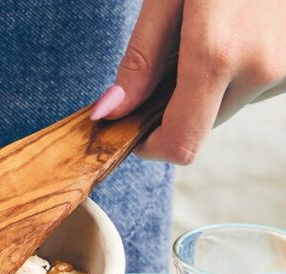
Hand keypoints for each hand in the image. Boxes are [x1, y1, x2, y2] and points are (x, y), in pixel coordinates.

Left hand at [90, 0, 285, 164]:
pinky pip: (260, 84)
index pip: (181, 144)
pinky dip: (241, 69)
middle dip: (178, 106)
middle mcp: (262, 69)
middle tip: (170, 60)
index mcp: (217, 55)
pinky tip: (241, 29)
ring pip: (233, 104)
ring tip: (214, 29)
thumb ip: (141, 59)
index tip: (132, 128)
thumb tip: (110, 112)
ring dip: (212, 85)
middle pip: (204, 125)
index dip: (151, 146)